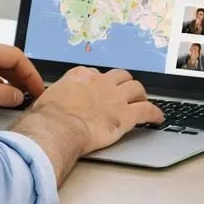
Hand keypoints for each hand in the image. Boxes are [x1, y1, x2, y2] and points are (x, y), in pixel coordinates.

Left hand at [0, 39, 45, 114]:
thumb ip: (0, 95)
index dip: (30, 74)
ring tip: (19, 98)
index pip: (16, 56)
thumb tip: (18, 96)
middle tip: (32, 95)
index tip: (38, 90)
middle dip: (22, 77)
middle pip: (7, 59)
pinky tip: (0, 97)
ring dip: (9, 80)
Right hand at [23, 67, 164, 154]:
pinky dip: (155, 113)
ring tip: (142, 100)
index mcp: (80, 76)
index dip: (100, 83)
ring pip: (136, 88)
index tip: (101, 89)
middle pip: (120, 76)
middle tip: (126, 92)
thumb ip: (54, 99)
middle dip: (124, 83)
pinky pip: (146, 110)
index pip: (96, 74)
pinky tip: (158, 118)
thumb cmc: (46, 118)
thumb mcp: (46, 99)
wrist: (56, 129)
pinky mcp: (125, 115)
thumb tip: (48, 106)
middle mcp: (100, 82)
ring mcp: (114, 97)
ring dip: (141, 94)